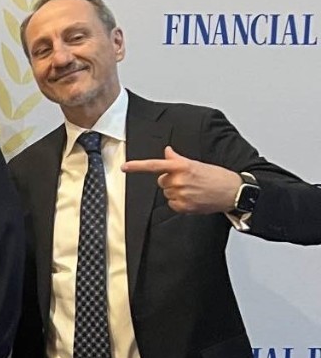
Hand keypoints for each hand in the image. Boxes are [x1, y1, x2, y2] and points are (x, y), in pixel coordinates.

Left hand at [121, 145, 241, 213]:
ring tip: (193, 190)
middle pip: (161, 181)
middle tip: (188, 181)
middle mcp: (179, 180)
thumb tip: (167, 151)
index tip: (125, 167)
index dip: (137, 166)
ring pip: (167, 193)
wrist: (232, 192)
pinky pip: (172, 204)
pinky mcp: (183, 206)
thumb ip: (177, 159)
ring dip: (176, 192)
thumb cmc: (217, 176)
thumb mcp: (196, 163)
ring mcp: (181, 194)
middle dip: (170, 181)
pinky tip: (193, 198)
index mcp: (182, 166)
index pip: (155, 165)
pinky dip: (180, 202)